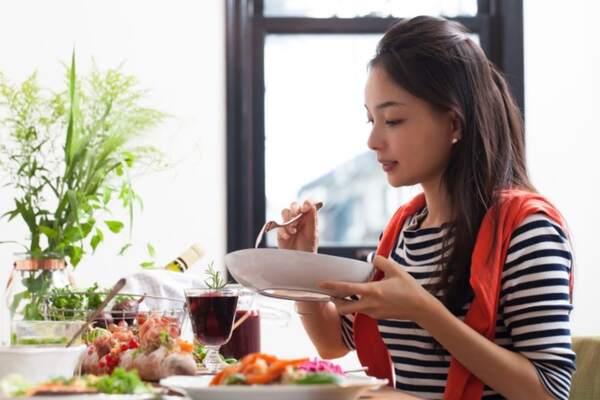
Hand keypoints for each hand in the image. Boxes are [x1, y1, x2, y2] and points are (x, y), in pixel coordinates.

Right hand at [277, 200, 318, 252]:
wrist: (299, 260)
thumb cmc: (308, 248)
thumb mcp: (313, 234)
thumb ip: (312, 220)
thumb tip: (312, 206)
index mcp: (309, 217)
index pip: (308, 204)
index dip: (306, 203)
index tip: (305, 207)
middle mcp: (299, 218)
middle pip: (294, 205)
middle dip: (294, 209)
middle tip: (296, 217)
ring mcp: (289, 223)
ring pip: (285, 212)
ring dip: (288, 219)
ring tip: (293, 230)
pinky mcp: (281, 230)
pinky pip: (278, 225)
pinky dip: (282, 230)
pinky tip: (287, 236)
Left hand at [317, 255, 434, 322]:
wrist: (421, 308)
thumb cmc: (409, 288)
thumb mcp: (395, 270)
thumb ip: (381, 262)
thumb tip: (371, 259)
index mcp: (372, 291)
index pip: (346, 289)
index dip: (332, 286)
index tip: (320, 284)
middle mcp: (369, 304)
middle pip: (343, 307)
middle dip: (334, 301)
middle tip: (330, 293)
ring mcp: (373, 313)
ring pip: (352, 311)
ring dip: (345, 304)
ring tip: (343, 295)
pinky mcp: (377, 317)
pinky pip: (362, 312)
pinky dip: (358, 306)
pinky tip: (361, 298)